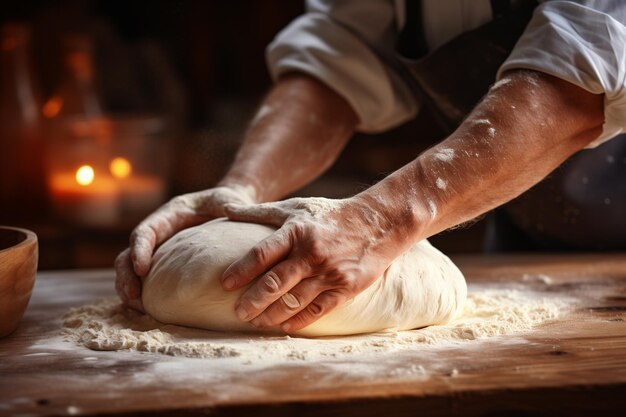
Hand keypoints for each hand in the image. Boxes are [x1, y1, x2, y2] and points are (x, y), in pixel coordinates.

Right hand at [115, 186, 255, 310]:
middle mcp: (158, 233)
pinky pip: (147, 280)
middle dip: (127, 275)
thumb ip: (232, 206)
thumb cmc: (225, 202)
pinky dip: (143, 295)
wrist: (225, 206)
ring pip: (131, 269)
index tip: (141, 269)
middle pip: (130, 253)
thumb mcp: (227, 201)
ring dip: (129, 288)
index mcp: (169, 215)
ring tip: (136, 307)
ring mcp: (159, 249)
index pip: (146, 231)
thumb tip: (239, 211)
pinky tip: (148, 311)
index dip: (140, 249)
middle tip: (133, 296)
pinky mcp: (165, 264)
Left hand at [220, 196, 408, 332]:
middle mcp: (311, 253)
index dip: (241, 271)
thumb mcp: (294, 208)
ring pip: (293, 301)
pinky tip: (284, 325)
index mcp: (296, 231)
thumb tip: (225, 208)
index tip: (225, 284)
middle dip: (252, 301)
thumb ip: (259, 212)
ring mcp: (329, 272)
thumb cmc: (328, 215)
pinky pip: (317, 309)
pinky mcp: (345, 287)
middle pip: (274, 283)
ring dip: (271, 315)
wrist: (377, 223)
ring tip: (256, 321)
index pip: (262, 254)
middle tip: (238, 312)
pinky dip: (298, 320)